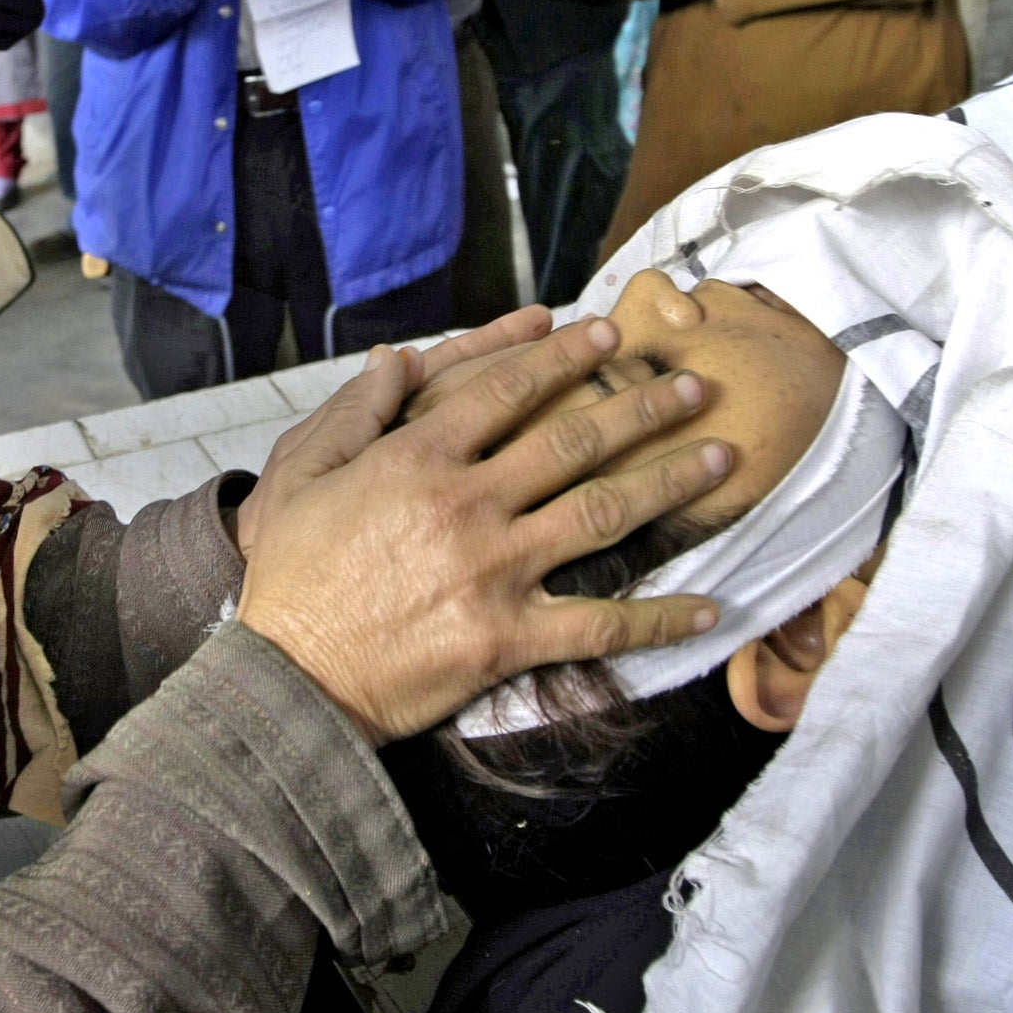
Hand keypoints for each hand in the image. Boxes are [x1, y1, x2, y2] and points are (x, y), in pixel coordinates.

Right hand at [238, 319, 729, 743]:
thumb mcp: (302, 476)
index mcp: (418, 458)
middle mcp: (467, 504)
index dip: (564, 356)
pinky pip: (602, 625)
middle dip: (643, 406)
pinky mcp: (507, 639)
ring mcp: (494, 572)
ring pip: (603, 514)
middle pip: (574, 440)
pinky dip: (660, 618)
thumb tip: (395, 360)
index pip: (508, 389)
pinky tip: (709, 609)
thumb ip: (355, 413)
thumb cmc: (291, 576)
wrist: (290, 677)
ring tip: (721, 458)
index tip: (608, 335)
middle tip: (694, 387)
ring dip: (670, 481)